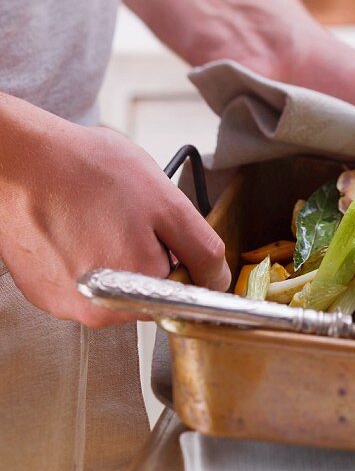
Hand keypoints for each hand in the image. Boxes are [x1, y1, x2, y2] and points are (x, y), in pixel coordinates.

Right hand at [0, 96, 229, 326]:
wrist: (18, 158)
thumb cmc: (87, 172)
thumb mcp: (168, 203)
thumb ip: (201, 249)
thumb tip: (218, 281)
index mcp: (132, 296)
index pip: (180, 291)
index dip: (180, 255)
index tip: (163, 229)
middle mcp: (94, 312)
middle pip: (147, 288)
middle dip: (148, 252)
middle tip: (128, 214)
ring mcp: (63, 303)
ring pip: (115, 281)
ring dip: (116, 250)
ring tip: (99, 215)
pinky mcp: (41, 290)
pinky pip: (82, 277)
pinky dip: (86, 251)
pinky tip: (77, 222)